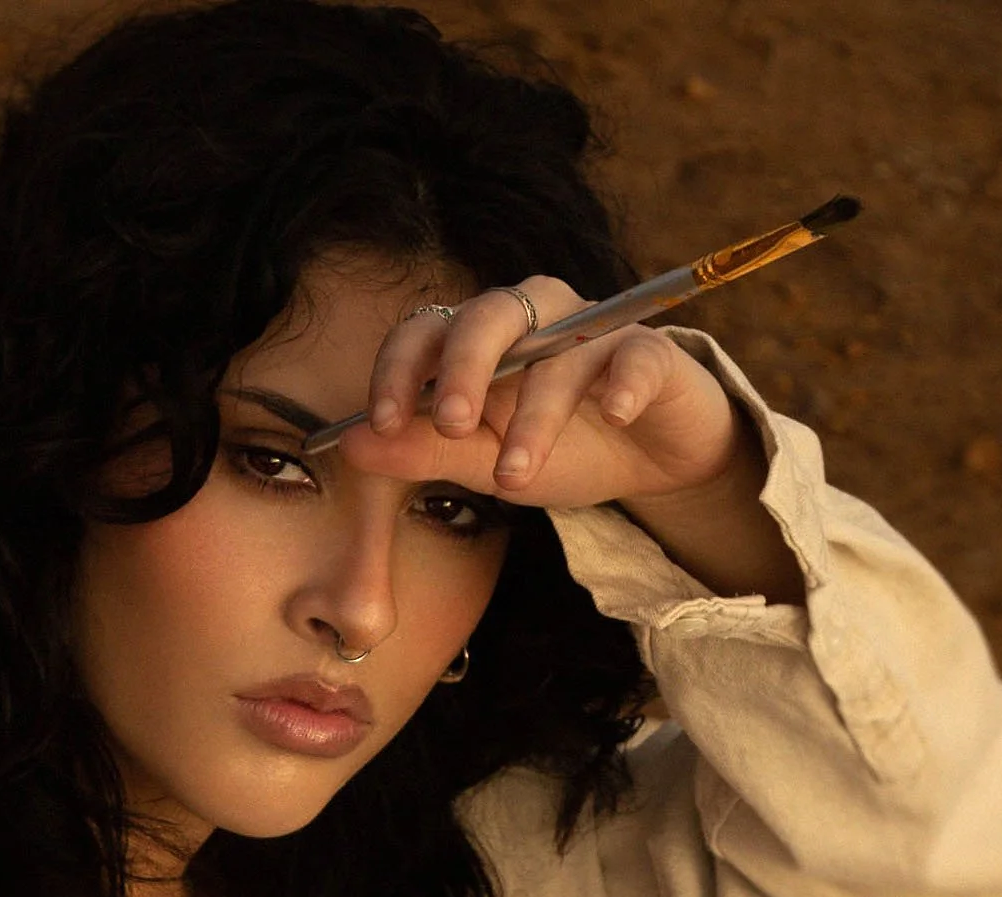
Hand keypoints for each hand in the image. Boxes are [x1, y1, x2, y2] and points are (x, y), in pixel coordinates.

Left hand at [340, 276, 745, 512]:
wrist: (648, 463)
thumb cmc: (562, 450)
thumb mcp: (484, 462)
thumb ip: (423, 450)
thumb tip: (350, 444)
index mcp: (482, 341)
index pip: (427, 332)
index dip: (400, 370)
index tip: (381, 423)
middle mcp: (535, 319)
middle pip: (490, 314)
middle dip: (464, 369)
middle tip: (455, 427)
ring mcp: (594, 332)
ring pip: (558, 351)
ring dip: (535, 414)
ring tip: (516, 477)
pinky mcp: (651, 355)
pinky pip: (636, 357)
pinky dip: (624, 384)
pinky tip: (614, 415)